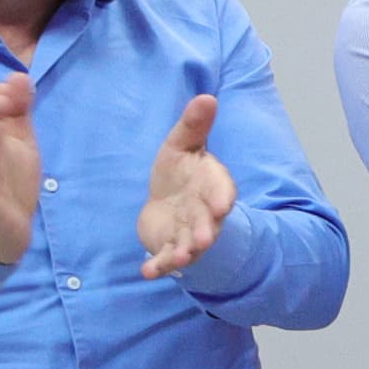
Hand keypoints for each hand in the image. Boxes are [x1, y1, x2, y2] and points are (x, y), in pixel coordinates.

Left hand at [136, 94, 235, 279]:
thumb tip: (206, 96)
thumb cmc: (179, 171)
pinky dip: (158, 267)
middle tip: (203, 238)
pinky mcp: (169, 247)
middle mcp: (203, 212)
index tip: (222, 204)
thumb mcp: (182, 144)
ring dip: (186, 252)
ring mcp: (187, 232)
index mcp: (211, 185)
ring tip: (181, 257)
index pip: (220, 190)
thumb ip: (194, 125)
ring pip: (190, 244)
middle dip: (205, 231)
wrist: (168, 203)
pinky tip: (146, 272)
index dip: (221, 197)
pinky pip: (165, 259)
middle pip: (207, 223)